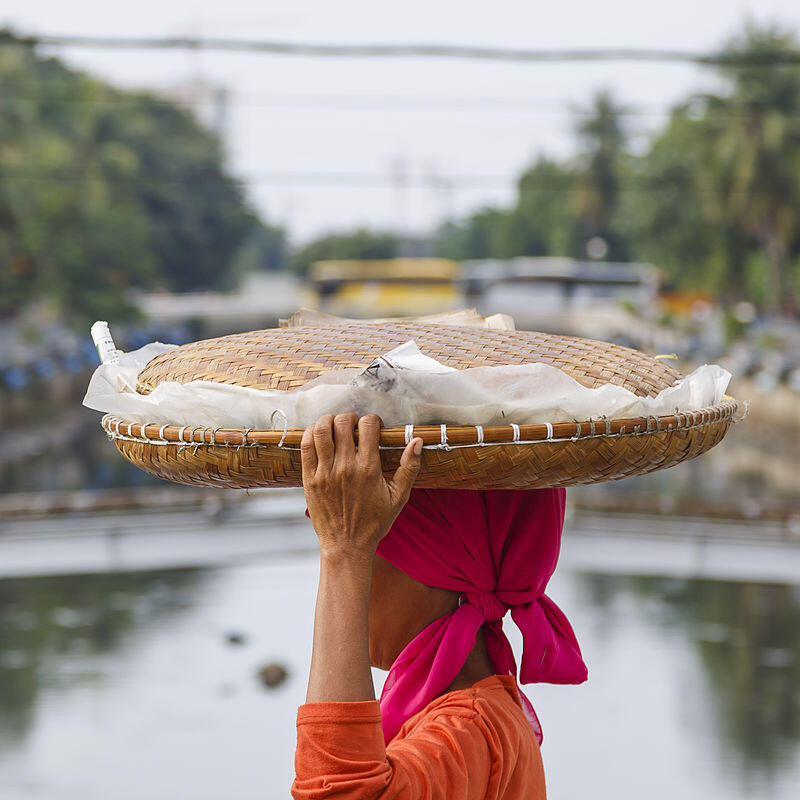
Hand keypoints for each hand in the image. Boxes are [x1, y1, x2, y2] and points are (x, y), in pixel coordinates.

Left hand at [301, 413, 422, 561]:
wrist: (347, 546)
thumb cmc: (374, 523)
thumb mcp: (398, 497)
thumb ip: (409, 467)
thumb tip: (417, 440)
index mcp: (369, 469)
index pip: (368, 425)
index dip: (372, 420)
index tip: (373, 427)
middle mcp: (345, 468)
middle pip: (342, 423)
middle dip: (350, 418)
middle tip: (353, 426)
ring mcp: (325, 473)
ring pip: (321, 430)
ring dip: (328, 420)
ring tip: (334, 426)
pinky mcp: (310, 479)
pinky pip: (305, 446)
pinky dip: (310, 433)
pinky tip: (319, 435)